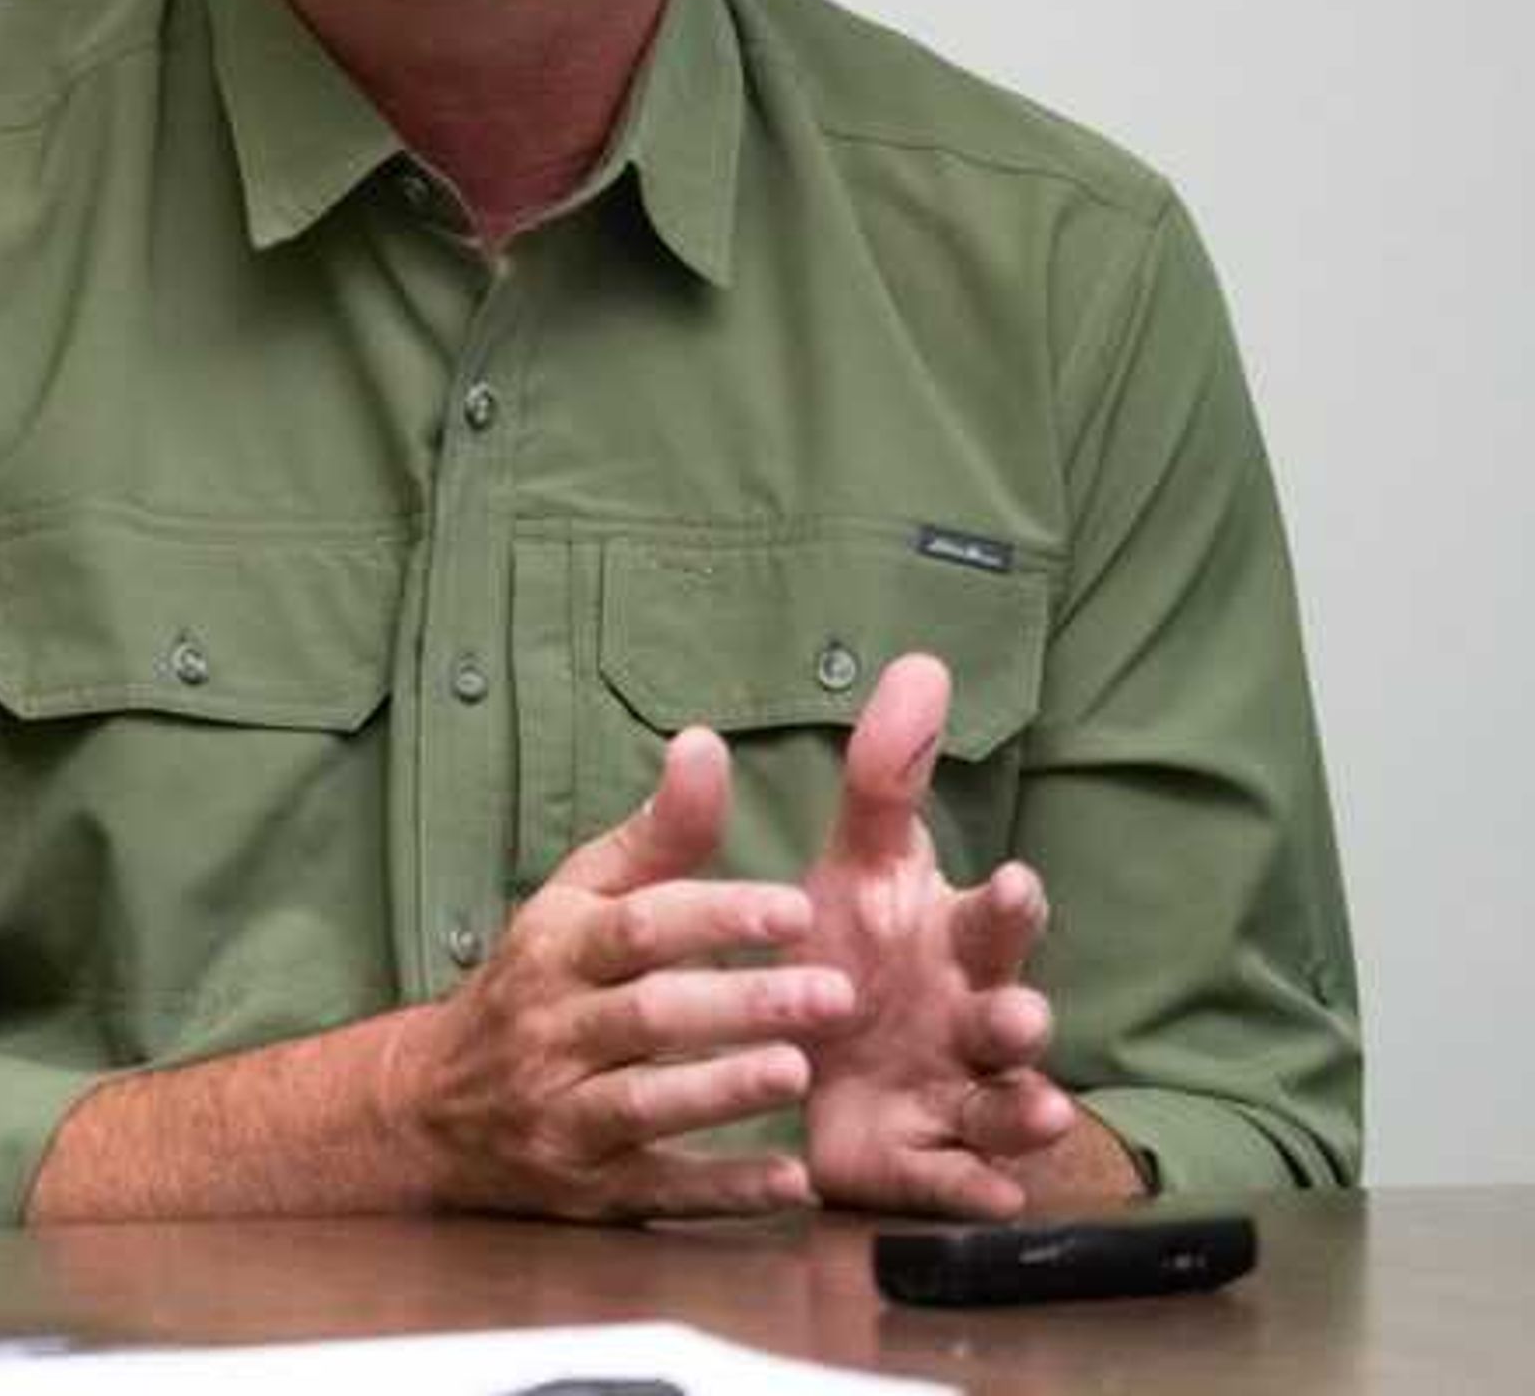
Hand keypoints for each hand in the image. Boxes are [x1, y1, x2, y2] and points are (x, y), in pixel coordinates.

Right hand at [385, 725, 858, 1218]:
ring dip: (724, 1090)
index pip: (636, 927)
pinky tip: (788, 1181)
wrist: (435, 1102)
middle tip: (836, 994)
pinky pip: (656, 1191)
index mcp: (556, 948)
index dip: (715, 915)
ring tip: (799, 1071)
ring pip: (643, 1103)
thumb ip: (658, 833)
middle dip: (741, 1004)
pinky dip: (720, 1190)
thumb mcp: (579, 898)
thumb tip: (707, 743)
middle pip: (648, 1015)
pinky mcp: (588, 1187)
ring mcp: (564, 1114)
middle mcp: (553, 1029)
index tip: (795, 908)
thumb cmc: (538, 980)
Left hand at [795, 652, 1080, 1215]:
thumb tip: (921, 663)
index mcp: (955, 941)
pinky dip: (976, 1185)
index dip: (1009, 904)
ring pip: (1004, 1101)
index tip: (1015, 880)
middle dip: (1021, 1012)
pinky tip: (993, 1192)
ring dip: (1021, 1105)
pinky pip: (959, 1178)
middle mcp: (972, 1017)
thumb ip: (887, 775)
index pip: (994, 917)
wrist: (825, 1061)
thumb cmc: (859, 946)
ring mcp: (957, 1093)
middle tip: (1022, 1012)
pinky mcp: (926, 1162)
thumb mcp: (861, 862)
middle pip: (1010, 1013)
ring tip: (1031, 1105)